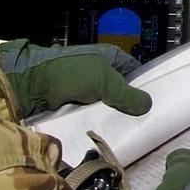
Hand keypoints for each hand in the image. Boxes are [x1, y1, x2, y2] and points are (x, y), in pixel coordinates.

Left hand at [0, 39, 150, 116]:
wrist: (33, 85)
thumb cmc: (71, 73)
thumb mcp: (105, 82)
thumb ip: (127, 95)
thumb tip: (148, 105)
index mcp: (110, 57)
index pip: (135, 71)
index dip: (145, 85)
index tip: (156, 102)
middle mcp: (99, 71)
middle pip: (122, 91)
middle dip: (130, 105)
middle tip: (145, 122)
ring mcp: (86, 88)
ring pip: (108, 104)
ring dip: (114, 115)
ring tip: (130, 130)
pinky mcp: (75, 103)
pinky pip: (93, 114)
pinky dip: (99, 121)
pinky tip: (109, 132)